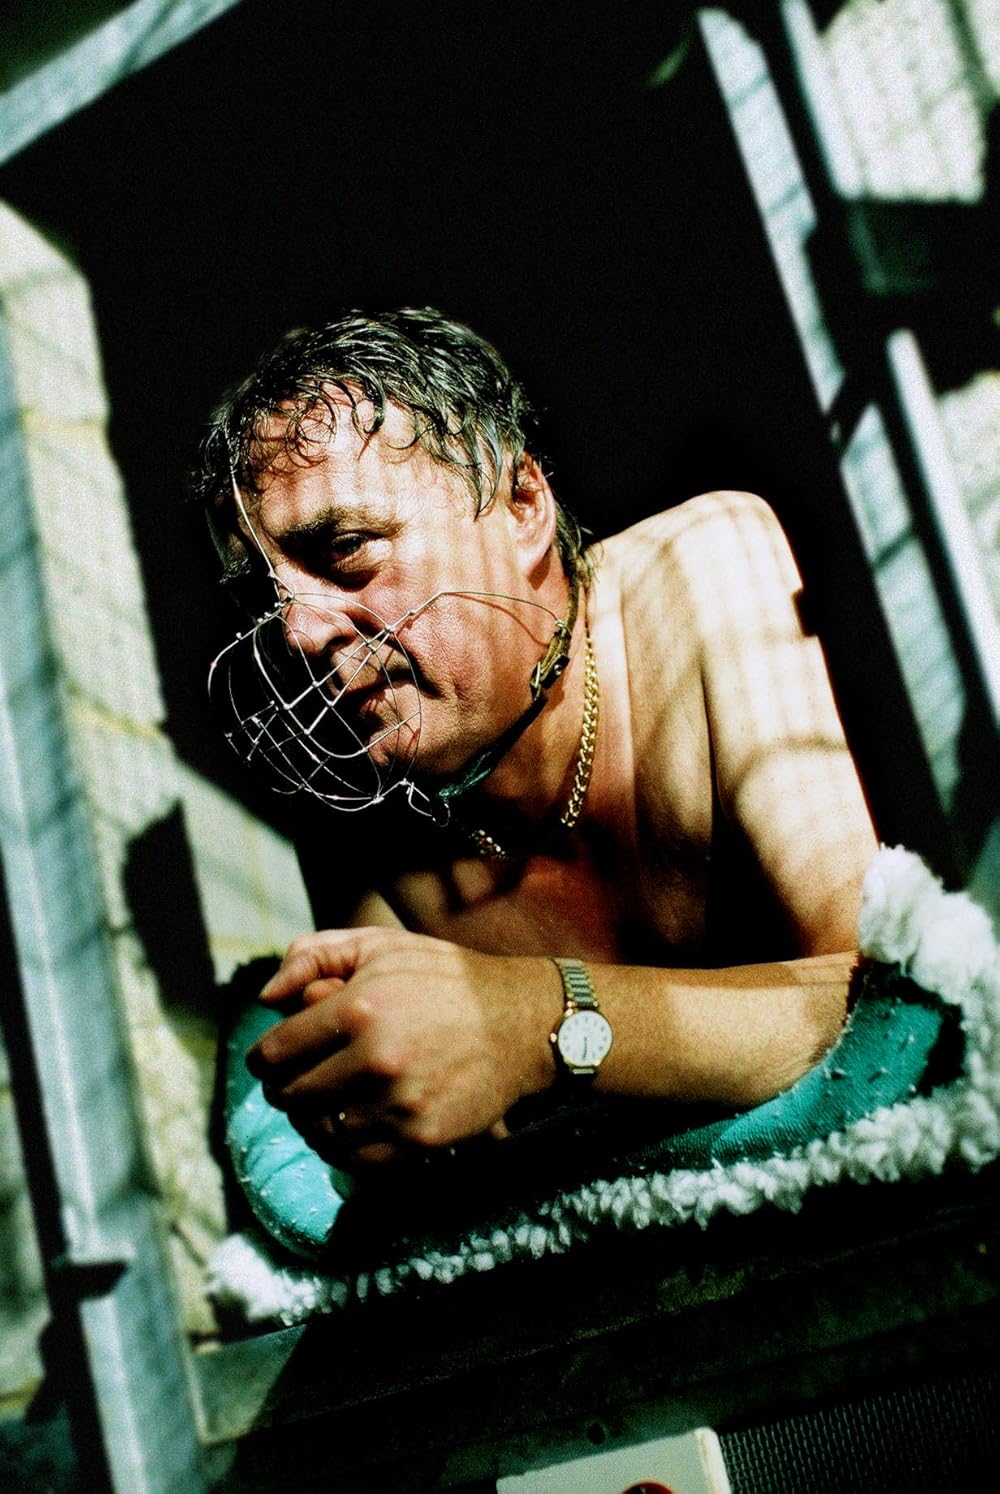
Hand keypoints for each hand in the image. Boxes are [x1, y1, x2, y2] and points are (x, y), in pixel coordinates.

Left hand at [246, 928, 555, 1166]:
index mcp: (358, 1008)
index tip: (270, 1061)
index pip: (274, 1053)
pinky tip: (350, 1126)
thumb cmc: (443, 978)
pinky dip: (342, 1148)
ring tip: (322, 1105)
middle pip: (290, 1096)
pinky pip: (355, 1160)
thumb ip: (313, 956)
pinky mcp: (422, 1139)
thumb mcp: (379, 945)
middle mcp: (376, 1060)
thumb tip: (266, 999)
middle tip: (294, 1082)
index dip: (263, 1059)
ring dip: (311, 1121)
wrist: (521, 1023)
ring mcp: (400, 1105)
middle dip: (284, 1089)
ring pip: (318, 1132)